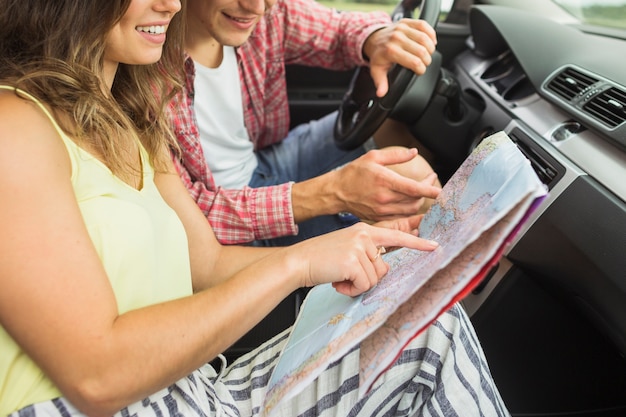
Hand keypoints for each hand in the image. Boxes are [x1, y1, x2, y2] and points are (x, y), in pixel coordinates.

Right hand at [294, 222, 437, 296]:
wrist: (298, 261)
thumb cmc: (321, 259)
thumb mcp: (347, 248)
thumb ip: (366, 254)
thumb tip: (382, 269)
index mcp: (364, 230)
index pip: (395, 236)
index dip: (416, 242)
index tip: (434, 245)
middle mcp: (364, 236)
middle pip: (384, 268)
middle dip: (367, 278)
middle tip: (346, 275)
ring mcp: (359, 247)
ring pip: (374, 278)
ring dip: (357, 285)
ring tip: (339, 277)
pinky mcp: (353, 261)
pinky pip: (364, 285)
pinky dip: (351, 289)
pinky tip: (338, 281)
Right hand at [331, 147, 439, 220]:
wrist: (336, 191)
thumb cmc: (353, 172)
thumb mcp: (373, 157)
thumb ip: (396, 155)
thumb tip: (414, 152)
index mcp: (384, 181)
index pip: (413, 188)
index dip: (430, 190)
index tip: (441, 191)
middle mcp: (384, 198)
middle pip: (415, 200)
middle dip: (427, 191)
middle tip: (429, 181)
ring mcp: (382, 210)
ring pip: (410, 209)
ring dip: (419, 201)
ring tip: (420, 191)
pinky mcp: (379, 218)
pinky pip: (400, 216)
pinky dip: (408, 210)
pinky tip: (409, 201)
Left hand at [363, 19, 436, 96]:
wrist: (374, 38)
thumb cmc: (379, 55)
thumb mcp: (377, 71)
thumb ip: (381, 83)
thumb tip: (381, 94)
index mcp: (391, 51)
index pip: (414, 62)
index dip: (421, 69)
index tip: (420, 71)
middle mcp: (397, 38)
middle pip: (422, 51)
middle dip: (427, 60)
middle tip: (424, 64)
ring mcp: (402, 28)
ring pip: (425, 38)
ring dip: (431, 48)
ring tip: (428, 54)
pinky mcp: (407, 22)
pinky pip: (424, 25)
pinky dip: (431, 34)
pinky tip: (431, 42)